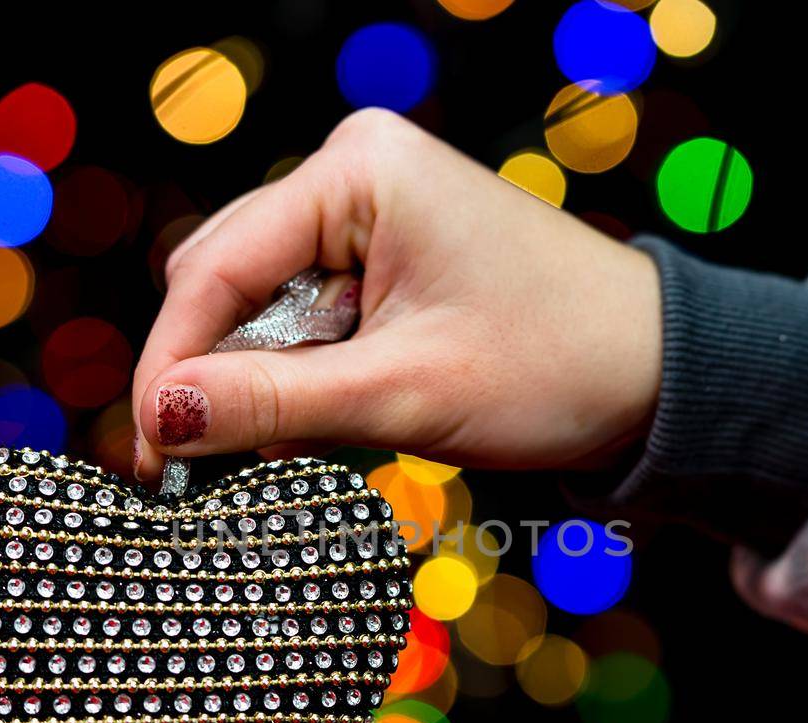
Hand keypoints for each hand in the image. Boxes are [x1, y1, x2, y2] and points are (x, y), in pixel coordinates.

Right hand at [131, 108, 661, 481]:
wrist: (657, 377)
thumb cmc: (555, 366)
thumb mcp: (403, 394)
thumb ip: (272, 403)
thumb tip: (161, 416)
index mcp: (359, 171)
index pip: (217, 267)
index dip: (173, 362)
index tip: (150, 449)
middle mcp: (356, 173)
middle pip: (227, 281)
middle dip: (213, 374)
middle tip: (199, 467)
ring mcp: (371, 215)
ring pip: (262, 307)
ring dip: (261, 383)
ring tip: (284, 450)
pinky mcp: (387, 259)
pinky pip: (308, 319)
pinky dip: (303, 379)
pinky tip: (326, 426)